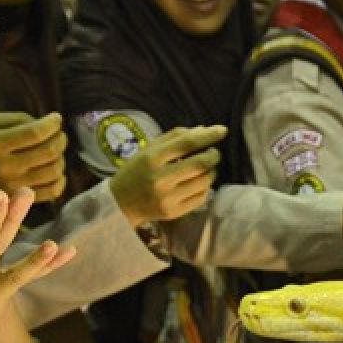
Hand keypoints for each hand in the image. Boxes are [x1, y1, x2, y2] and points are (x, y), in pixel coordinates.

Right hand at [0, 111, 67, 205]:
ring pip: (54, 171)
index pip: (34, 133)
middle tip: (59, 135)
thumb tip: (43, 123)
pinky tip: (54, 171)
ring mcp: (14, 187)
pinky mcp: (20, 201)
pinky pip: (53, 191)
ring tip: (55, 152)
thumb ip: (14, 119)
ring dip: (61, 158)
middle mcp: (5, 167)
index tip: (56, 118)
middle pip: (49, 151)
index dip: (52, 124)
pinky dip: (60, 179)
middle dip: (60, 139)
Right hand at [109, 125, 223, 227]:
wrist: (120, 204)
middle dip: (213, 155)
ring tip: (206, 168)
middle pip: (200, 164)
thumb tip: (203, 130)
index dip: (208, 135)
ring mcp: (168, 198)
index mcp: (151, 159)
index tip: (222, 130)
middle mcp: (160, 179)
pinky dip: (205, 187)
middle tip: (213, 152)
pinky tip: (198, 183)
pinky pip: (201, 197)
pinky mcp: (174, 213)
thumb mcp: (148, 150)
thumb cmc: (136, 171)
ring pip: (204, 182)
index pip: (187, 143)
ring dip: (211, 171)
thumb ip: (174, 137)